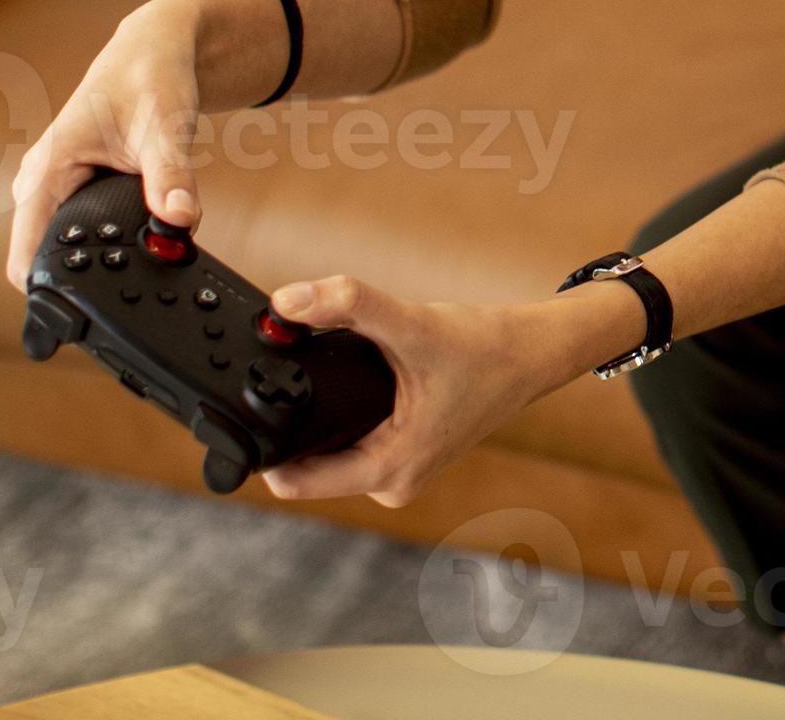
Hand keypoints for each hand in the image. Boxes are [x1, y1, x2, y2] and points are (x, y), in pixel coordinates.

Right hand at [5, 0, 210, 290]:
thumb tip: (182, 221)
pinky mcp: (73, 190)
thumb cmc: (151, 77)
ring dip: (100, 263)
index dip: (48, 295)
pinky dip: (108, 244)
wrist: (156, 50)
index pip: (24, 257)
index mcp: (45, 171)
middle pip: (45, 259)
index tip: (85, 321)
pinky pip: (80, 232)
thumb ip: (172, 174)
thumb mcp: (166, 124)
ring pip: (65, 246)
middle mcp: (39, 184)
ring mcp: (54, 188)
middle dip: (85, 282)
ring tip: (144, 271)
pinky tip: (142, 251)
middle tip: (136, 295)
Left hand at [254, 278, 567, 507]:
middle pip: (310, 463)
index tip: (251, 403)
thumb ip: (348, 306)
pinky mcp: (408, 456)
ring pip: (332, 451)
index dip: (264, 444)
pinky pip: (354, 444)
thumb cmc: (485, 347)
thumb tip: (286, 300)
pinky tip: (357, 383)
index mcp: (390, 472)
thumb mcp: (413, 324)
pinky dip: (346, 413)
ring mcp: (401, 474)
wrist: (533, 352)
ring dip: (323, 415)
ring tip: (336, 373)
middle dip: (297, 420)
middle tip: (300, 373)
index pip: (295, 481)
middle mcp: (393, 484)